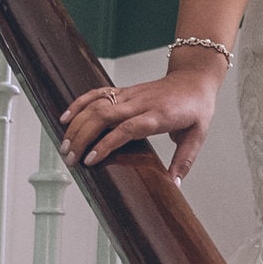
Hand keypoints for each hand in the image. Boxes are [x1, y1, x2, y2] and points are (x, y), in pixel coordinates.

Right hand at [60, 64, 222, 182]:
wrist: (194, 78)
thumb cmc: (196, 107)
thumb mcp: (198, 135)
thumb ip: (184, 160)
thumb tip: (173, 185)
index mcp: (159, 115)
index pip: (128, 129)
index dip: (107, 143)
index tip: (90, 159)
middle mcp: (141, 103)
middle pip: (104, 116)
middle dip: (82, 137)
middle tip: (70, 158)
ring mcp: (130, 95)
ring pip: (97, 105)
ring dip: (77, 124)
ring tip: (64, 145)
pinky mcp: (123, 91)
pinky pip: (97, 93)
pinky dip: (79, 103)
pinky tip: (65, 117)